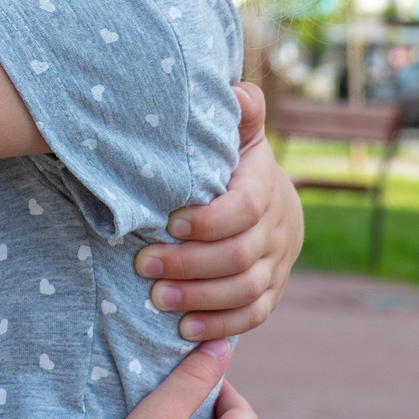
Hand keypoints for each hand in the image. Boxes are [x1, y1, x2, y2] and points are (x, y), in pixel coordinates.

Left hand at [135, 82, 302, 340]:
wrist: (276, 205)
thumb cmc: (239, 166)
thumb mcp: (239, 135)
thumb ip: (240, 113)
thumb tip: (237, 90)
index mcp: (263, 189)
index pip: (245, 209)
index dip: (209, 220)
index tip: (169, 221)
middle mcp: (275, 230)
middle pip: (239, 255)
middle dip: (189, 263)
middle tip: (142, 263)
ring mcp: (276, 266)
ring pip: (245, 290)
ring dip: (199, 297)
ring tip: (156, 299)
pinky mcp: (270, 294)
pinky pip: (253, 316)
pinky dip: (220, 325)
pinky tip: (184, 328)